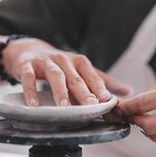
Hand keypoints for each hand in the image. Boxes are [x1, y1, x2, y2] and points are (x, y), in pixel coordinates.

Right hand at [2, 38, 131, 106]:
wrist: (29, 50)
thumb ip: (103, 81)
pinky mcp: (27, 65)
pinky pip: (28, 78)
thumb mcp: (82, 70)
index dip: (99, 88)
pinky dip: (31, 91)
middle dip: (84, 92)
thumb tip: (128, 91)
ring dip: (60, 92)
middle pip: (75, 77)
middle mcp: (64, 59)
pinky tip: (33, 105)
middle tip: (90, 106)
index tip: (107, 101)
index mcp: (80, 62)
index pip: (92, 75)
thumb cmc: (61, 65)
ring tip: (64, 107)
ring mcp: (46, 61)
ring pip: (55, 76)